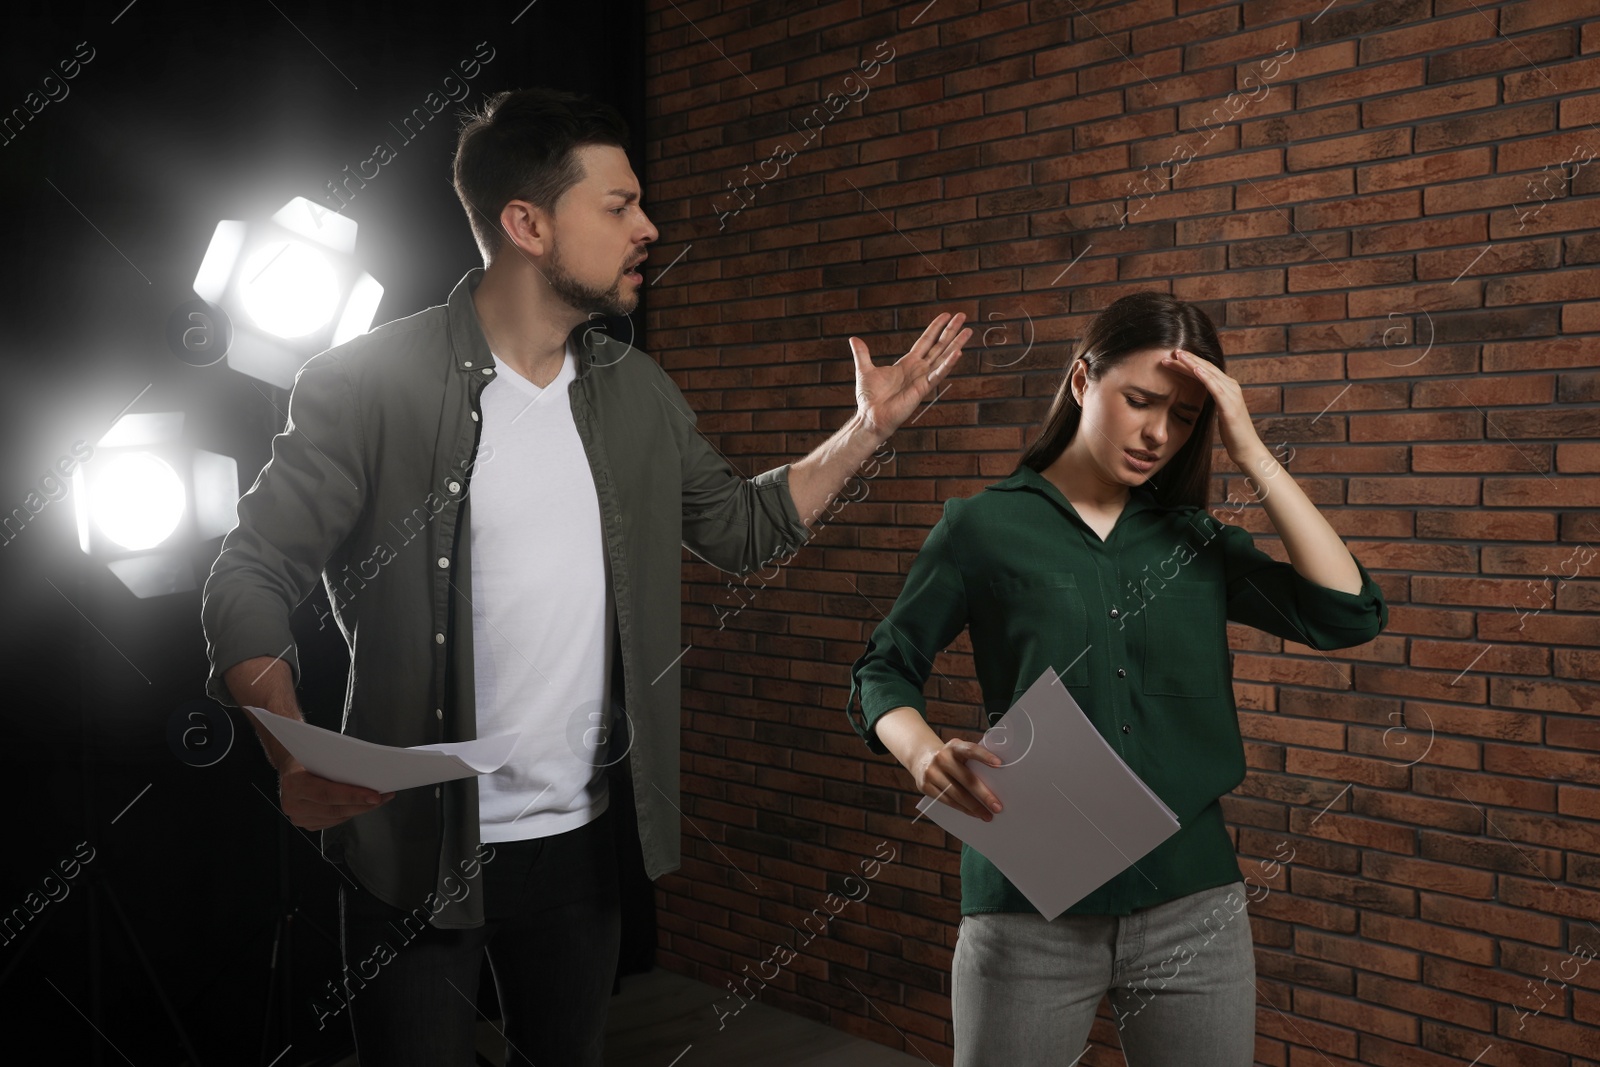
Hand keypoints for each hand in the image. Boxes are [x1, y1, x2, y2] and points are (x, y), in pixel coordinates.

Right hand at [278, 757, 392, 829]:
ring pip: (336, 817)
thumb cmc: (306, 755)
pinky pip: (333, 821)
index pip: (327, 794)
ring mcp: (298, 816)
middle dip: (363, 804)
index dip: (353, 796)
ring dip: (360, 809)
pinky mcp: (305, 822)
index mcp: (293, 783)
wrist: (289, 765)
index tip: (375, 796)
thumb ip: (336, 763)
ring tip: (379, 800)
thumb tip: (367, 771)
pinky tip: (362, 805)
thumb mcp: (318, 752)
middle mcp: (292, 803)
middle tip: (384, 797)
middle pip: (334, 809)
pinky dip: (349, 813)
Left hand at [849, 312, 971, 438]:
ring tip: (968, 331)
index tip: (946, 316)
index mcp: (907, 363)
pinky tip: (958, 352)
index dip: (935, 328)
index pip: (926, 341)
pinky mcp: (923, 389)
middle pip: (939, 346)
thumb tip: (854, 339)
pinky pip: (938, 374)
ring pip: (943, 357)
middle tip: (963, 316)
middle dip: (951, 331)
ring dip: (956, 344)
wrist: (871, 416)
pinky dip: (948, 364)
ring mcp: (922, 378)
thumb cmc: (870, 398)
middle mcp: (918, 369)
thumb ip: (862, 354)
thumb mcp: (865, 369)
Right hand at [910, 737, 1003, 821]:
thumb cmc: (950, 758)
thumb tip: (997, 783)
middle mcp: (942, 758)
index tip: (999, 764)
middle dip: (984, 795)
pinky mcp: (925, 786)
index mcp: (954, 746)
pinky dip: (962, 809)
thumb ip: (972, 761)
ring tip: (987, 815)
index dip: (984, 756)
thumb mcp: (958, 752)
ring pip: (957, 794)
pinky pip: (948, 801)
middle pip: (967, 779)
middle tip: (997, 807)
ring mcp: (932, 772)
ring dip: (974, 807)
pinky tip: (973, 813)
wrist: (921, 759)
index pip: (970, 750)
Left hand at [1160, 349, 1264, 465]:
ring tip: (1178, 355)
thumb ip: (1214, 400)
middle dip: (1188, 359)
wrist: (1246, 448)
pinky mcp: (1230, 405)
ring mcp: (1232, 395)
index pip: (1206, 371)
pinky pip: (1215, 387)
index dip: (1190, 363)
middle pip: (1207, 368)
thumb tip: (1202, 395)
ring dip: (1192, 363)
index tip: (1174, 357)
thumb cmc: (1233, 433)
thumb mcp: (1221, 412)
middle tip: (1172, 351)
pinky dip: (1205, 376)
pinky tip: (1194, 369)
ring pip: (1209, 374)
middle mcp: (1232, 387)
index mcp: (1228, 388)